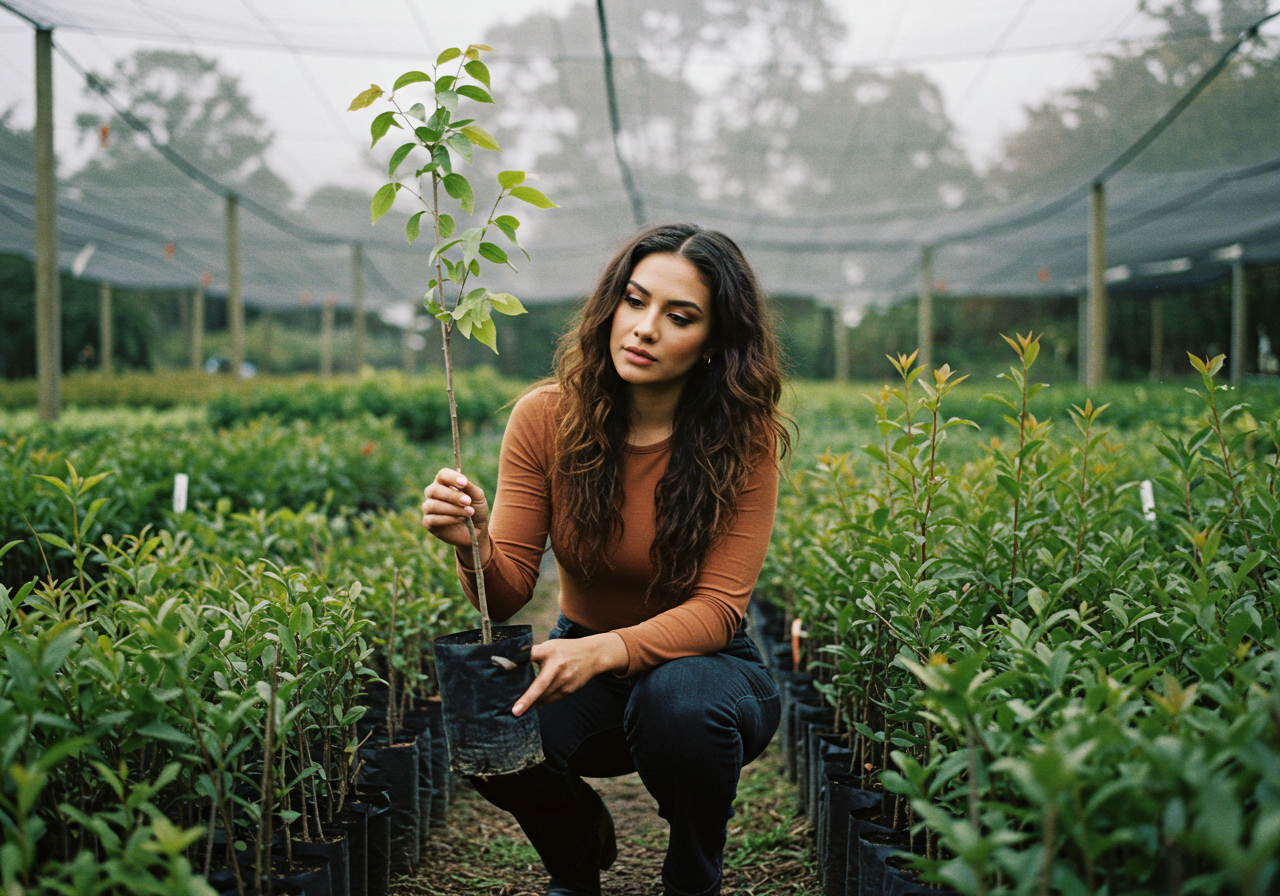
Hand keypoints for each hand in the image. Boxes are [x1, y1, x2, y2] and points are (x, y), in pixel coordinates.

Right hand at [420, 468, 489, 558]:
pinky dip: (448, 519)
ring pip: (433, 505)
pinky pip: (432, 519)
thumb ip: (470, 487)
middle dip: (452, 496)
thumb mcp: (477, 497)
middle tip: (468, 502)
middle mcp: (433, 494)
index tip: (464, 483)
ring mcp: (428, 508)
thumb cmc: (475, 510)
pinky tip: (460, 520)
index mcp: (444, 483)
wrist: (476, 531)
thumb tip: (462, 480)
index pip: (442, 475)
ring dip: (453, 509)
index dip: (452, 477)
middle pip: (435, 489)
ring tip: (469, 513)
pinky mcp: (428, 523)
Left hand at [512, 633, 628, 716]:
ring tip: (521, 705)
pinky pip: (551, 699)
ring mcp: (565, 680)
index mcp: (549, 651)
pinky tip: (535, 701)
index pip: (531, 656)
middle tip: (515, 711)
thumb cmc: (565, 650)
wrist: (593, 655)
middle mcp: (558, 667)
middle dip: (526, 700)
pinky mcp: (568, 690)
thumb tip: (511, 662)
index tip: (508, 672)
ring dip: (533, 702)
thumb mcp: (549, 646)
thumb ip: (533, 653)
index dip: (519, 661)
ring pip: (544, 696)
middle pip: (539, 686)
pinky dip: (542, 701)